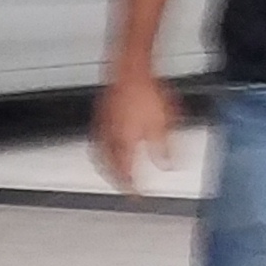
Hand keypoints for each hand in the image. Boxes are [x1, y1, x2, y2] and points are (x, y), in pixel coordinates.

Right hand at [93, 64, 180, 191]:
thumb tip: (168, 166)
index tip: (137, 196)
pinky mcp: (100, 117)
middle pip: (110, 169)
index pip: (127, 175)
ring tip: (113, 174)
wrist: (131, 69)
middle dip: (117, 181)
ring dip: (107, 168)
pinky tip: (108, 149)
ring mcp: (102, 128)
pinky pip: (98, 143)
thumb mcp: (165, 123)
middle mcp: (110, 139)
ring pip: (100, 157)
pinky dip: (102, 152)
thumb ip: (164, 148)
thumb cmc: (147, 92)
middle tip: (124, 188)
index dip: (133, 188)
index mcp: (125, 144)